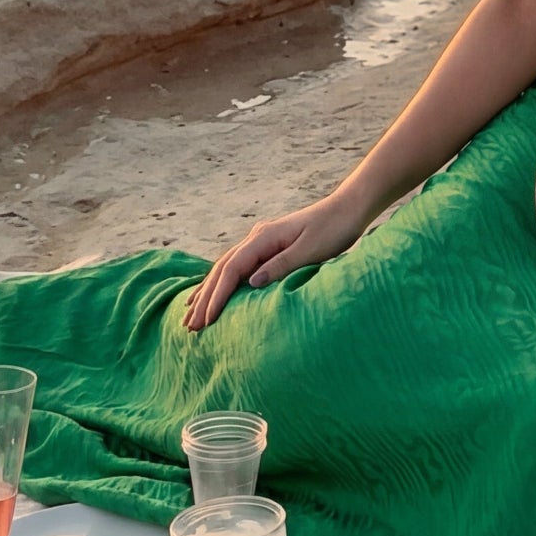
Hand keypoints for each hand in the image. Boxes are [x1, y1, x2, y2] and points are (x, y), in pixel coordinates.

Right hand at [183, 192, 368, 331]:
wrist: (347, 210)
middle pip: (222, 269)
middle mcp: (257, 237)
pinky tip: (213, 293)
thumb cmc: (333, 230)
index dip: (217, 295)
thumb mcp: (310, 250)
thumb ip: (281, 265)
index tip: (207, 319)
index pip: (232, 269)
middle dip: (204, 298)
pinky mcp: (268, 248)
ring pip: (226, 268)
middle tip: (188, 325)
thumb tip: (251, 282)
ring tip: (190, 313)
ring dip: (208, 291)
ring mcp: (261, 241)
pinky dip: (222, 282)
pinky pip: (238, 268)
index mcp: (264, 237)